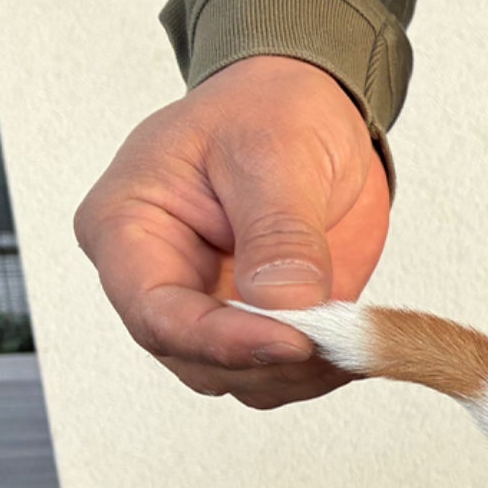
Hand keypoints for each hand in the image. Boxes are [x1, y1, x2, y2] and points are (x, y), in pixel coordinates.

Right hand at [75, 55, 388, 408]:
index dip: (223, 340)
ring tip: (355, 337)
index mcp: (127, 229)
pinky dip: (324, 369)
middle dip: (270, 362)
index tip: (292, 339)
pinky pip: (284, 370)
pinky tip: (359, 343)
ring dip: (302, 373)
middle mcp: (159, 280)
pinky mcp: (262, 322)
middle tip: (336, 339)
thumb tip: (286, 302)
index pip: (156, 312)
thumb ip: (279, 230)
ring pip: (243, 378)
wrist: (307, 109)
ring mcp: (210, 307)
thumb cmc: (267, 110)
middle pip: (197, 359)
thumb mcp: (274, 151)